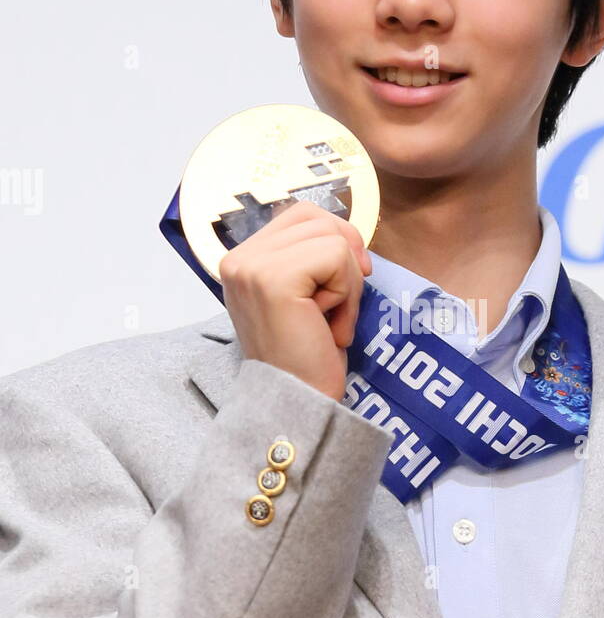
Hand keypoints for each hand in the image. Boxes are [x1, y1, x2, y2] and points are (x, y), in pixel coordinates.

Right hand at [219, 201, 372, 402]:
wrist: (298, 403)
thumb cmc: (307, 356)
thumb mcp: (307, 294)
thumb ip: (312, 257)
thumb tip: (351, 233)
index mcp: (243, 260)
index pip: (302, 215)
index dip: (336, 241)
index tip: (344, 284)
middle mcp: (238, 258)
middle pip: (318, 219)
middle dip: (344, 262)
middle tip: (336, 308)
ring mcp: (251, 267)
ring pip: (332, 236)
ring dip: (347, 282)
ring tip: (327, 320)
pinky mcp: (273, 279)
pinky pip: (337, 257)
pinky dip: (348, 294)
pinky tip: (329, 327)